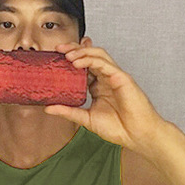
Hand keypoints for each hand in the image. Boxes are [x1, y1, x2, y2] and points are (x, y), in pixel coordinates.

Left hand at [46, 42, 163, 150]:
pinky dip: (90, 60)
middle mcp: (106, 78)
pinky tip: (77, 63)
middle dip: (74, 49)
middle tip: (58, 49)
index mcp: (98, 86)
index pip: (83, 66)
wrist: (136, 135)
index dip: (70, 59)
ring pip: (97, 55)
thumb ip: (68, 112)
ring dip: (81, 51)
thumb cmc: (118, 128)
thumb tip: (47, 108)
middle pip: (89, 55)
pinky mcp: (121, 77)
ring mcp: (114, 76)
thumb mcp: (86, 119)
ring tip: (66, 54)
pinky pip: (105, 63)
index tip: (54, 58)